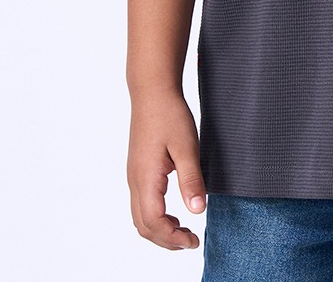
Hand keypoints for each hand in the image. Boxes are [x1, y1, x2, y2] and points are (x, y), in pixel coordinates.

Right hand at [127, 89, 207, 249]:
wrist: (152, 92)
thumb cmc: (170, 115)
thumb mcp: (187, 146)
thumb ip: (191, 180)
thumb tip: (198, 211)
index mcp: (146, 179)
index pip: (154, 223)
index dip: (173, 238)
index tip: (194, 240)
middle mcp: (135, 181)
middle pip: (143, 226)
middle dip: (166, 240)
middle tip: (191, 241)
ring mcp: (134, 176)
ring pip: (139, 217)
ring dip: (159, 230)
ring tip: (183, 231)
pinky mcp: (138, 170)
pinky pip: (141, 204)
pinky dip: (155, 217)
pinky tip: (174, 212)